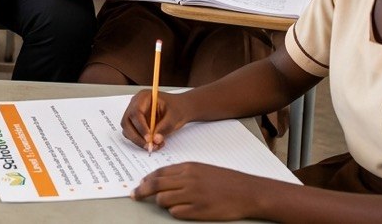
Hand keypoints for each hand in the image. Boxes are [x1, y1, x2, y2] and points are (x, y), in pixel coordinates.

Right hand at [121, 90, 188, 150]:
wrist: (181, 108)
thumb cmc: (178, 107)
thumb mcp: (175, 116)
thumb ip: (165, 127)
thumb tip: (155, 139)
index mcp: (144, 97)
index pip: (135, 112)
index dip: (140, 126)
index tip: (149, 138)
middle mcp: (136, 105)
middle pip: (127, 122)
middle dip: (136, 136)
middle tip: (149, 146)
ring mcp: (135, 114)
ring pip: (128, 130)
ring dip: (138, 141)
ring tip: (155, 145)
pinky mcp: (136, 124)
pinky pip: (133, 134)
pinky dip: (141, 142)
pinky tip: (154, 143)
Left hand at [130, 162, 265, 220]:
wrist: (247, 192)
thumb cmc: (226, 180)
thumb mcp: (202, 169)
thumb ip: (183, 173)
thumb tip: (162, 179)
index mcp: (188, 168)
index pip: (159, 173)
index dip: (146, 180)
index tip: (139, 184)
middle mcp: (188, 180)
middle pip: (155, 185)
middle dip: (142, 191)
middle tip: (134, 196)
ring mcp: (192, 196)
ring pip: (162, 200)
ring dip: (161, 203)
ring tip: (169, 203)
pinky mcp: (198, 211)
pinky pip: (176, 212)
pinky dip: (174, 212)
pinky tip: (182, 210)